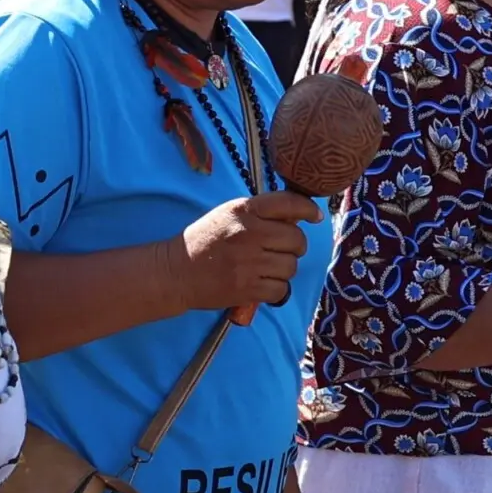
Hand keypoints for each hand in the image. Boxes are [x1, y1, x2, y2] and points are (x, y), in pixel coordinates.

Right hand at [168, 191, 320, 312]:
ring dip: (283, 268)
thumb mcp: (228, 214)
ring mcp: (249, 263)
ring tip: (265, 267)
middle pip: (297, 240)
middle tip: (279, 249)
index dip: (308, 209)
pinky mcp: (248, 288)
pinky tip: (260, 282)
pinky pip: (281, 289)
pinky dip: (275, 289)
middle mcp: (249, 233)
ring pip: (291, 266)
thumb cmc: (204, 240)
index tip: (314, 216)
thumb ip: (260, 213)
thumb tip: (296, 219)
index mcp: (243, 211)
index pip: (288, 203)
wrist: (177, 271)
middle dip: (294, 246)